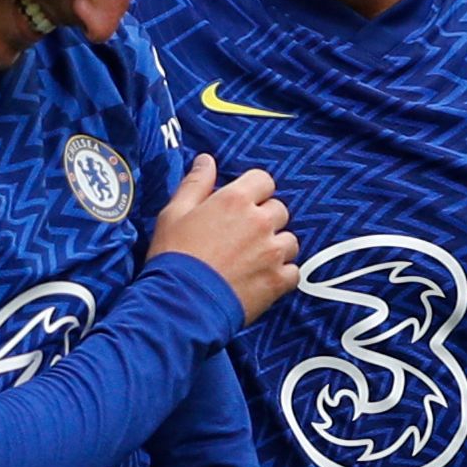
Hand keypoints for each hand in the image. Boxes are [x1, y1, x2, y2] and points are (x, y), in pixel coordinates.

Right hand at [148, 155, 300, 320]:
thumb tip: (206, 160)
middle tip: (241, 236)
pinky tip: (261, 279)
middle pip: (279, 210)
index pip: (264, 180)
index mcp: (235, 200)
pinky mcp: (278, 280)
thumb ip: (195, 184)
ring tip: (251, 260)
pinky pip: (294, 271)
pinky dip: (282, 274)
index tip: (241, 205)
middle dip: (264, 219)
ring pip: (290, 240)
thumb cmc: (173, 257)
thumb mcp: (174, 214)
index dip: (253, 191)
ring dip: (275, 246)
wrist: (179, 305)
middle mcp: (260, 222)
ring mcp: (273, 252)